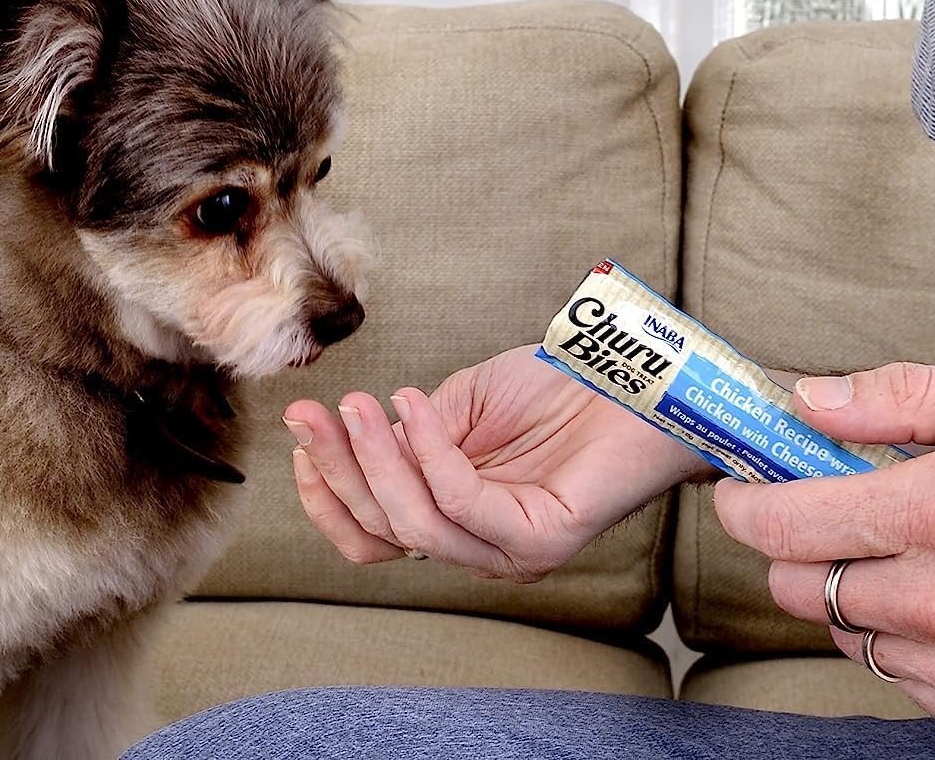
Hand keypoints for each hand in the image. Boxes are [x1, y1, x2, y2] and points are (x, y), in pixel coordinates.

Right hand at [282, 346, 704, 581]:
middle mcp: (477, 545)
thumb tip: (361, 441)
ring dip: (373, 460)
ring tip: (359, 406)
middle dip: (337, 469)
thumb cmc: (557, 391)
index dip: (328, 492)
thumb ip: (413, 431)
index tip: (301, 434)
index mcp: (455, 518)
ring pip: (415, 523)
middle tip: (313, 414)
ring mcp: (509, 549)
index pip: (372, 533)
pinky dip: (428, 453)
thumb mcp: (464, 403)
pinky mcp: (540, 539)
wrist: (633, 383)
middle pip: (381, 531)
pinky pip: (463, 503)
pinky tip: (413, 407)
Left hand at [714, 362, 934, 745]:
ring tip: (909, 546)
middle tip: (831, 504)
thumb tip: (810, 400)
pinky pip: (902, 678)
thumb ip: (902, 397)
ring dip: (851, 589)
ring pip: (847, 634)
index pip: (791, 522)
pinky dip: (901, 636)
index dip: (747, 500)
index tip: (740, 482)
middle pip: (802, 586)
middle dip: (796, 542)